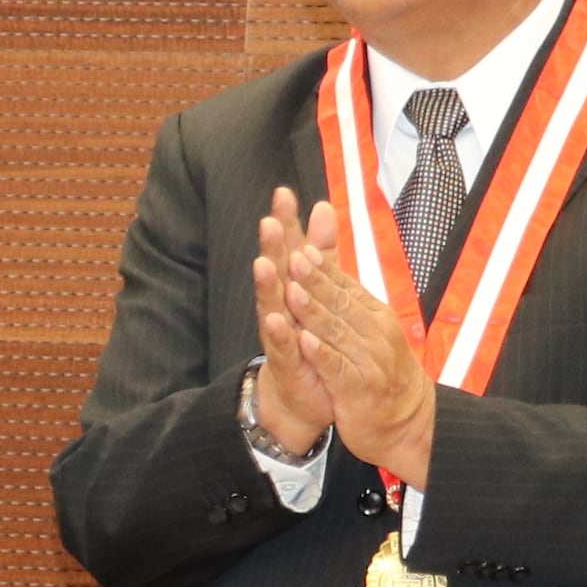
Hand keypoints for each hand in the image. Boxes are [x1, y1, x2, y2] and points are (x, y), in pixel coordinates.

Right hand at [247, 192, 346, 460]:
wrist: (302, 393)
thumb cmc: (308, 336)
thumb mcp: (317, 287)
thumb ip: (321, 249)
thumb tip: (322, 206)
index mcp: (292, 285)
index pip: (289, 247)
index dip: (286, 222)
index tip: (284, 193)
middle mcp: (281, 305)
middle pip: (276, 271)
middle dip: (272, 247)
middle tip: (268, 221)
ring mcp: (281, 334)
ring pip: (272, 306)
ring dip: (268, 286)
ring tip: (264, 264)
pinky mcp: (286, 363)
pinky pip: (282, 347)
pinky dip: (280, 333)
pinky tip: (275, 319)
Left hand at [301, 267, 439, 484]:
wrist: (406, 421)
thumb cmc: (382, 372)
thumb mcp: (372, 330)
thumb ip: (351, 300)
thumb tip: (329, 266)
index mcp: (376, 316)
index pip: (345, 286)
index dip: (322, 268)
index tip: (301, 248)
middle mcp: (376, 334)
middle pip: (340, 303)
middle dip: (314, 280)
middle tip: (292, 258)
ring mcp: (369, 361)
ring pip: (336, 332)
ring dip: (313, 311)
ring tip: (291, 291)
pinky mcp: (359, 389)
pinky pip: (337, 368)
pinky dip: (321, 354)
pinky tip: (303, 341)